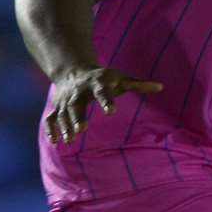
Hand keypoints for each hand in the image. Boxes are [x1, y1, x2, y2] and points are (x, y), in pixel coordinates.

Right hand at [47, 67, 161, 143]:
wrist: (73, 70)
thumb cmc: (104, 78)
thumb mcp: (121, 78)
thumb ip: (139, 84)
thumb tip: (161, 87)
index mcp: (97, 84)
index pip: (102, 91)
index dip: (107, 100)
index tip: (111, 111)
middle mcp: (79, 92)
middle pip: (76, 104)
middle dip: (77, 116)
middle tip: (82, 129)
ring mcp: (66, 101)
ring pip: (62, 114)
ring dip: (64, 126)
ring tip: (70, 140)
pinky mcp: (57, 108)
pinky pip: (50, 118)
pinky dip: (50, 129)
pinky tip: (55, 141)